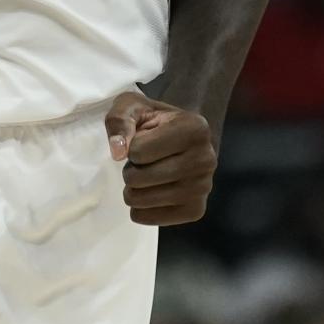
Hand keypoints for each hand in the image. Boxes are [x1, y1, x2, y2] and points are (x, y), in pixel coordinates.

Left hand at [104, 91, 217, 226]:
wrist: (181, 136)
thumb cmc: (154, 119)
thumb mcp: (132, 105)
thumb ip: (120, 120)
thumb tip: (117, 152)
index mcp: (195, 128)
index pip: (138, 150)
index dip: (131, 146)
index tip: (144, 139)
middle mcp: (206, 159)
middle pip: (140, 178)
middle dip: (130, 169)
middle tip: (141, 162)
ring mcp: (204, 188)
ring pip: (143, 200)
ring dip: (133, 189)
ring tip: (146, 175)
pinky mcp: (197, 210)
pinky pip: (151, 218)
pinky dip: (140, 209)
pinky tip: (149, 193)